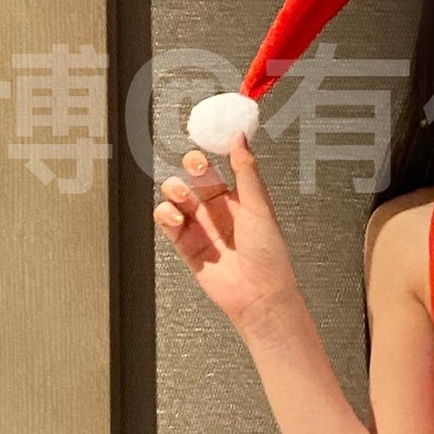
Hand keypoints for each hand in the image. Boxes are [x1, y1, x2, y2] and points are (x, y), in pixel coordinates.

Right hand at [154, 133, 302, 335]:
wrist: (259, 294)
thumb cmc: (269, 255)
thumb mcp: (259, 206)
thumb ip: (246, 171)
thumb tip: (240, 139)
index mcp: (239, 198)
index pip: (220, 167)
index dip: (211, 153)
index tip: (206, 139)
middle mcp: (219, 211)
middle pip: (195, 179)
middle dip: (191, 167)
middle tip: (194, 165)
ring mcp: (202, 227)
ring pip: (178, 198)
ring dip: (175, 190)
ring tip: (181, 194)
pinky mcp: (187, 245)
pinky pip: (168, 223)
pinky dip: (165, 214)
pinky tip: (173, 215)